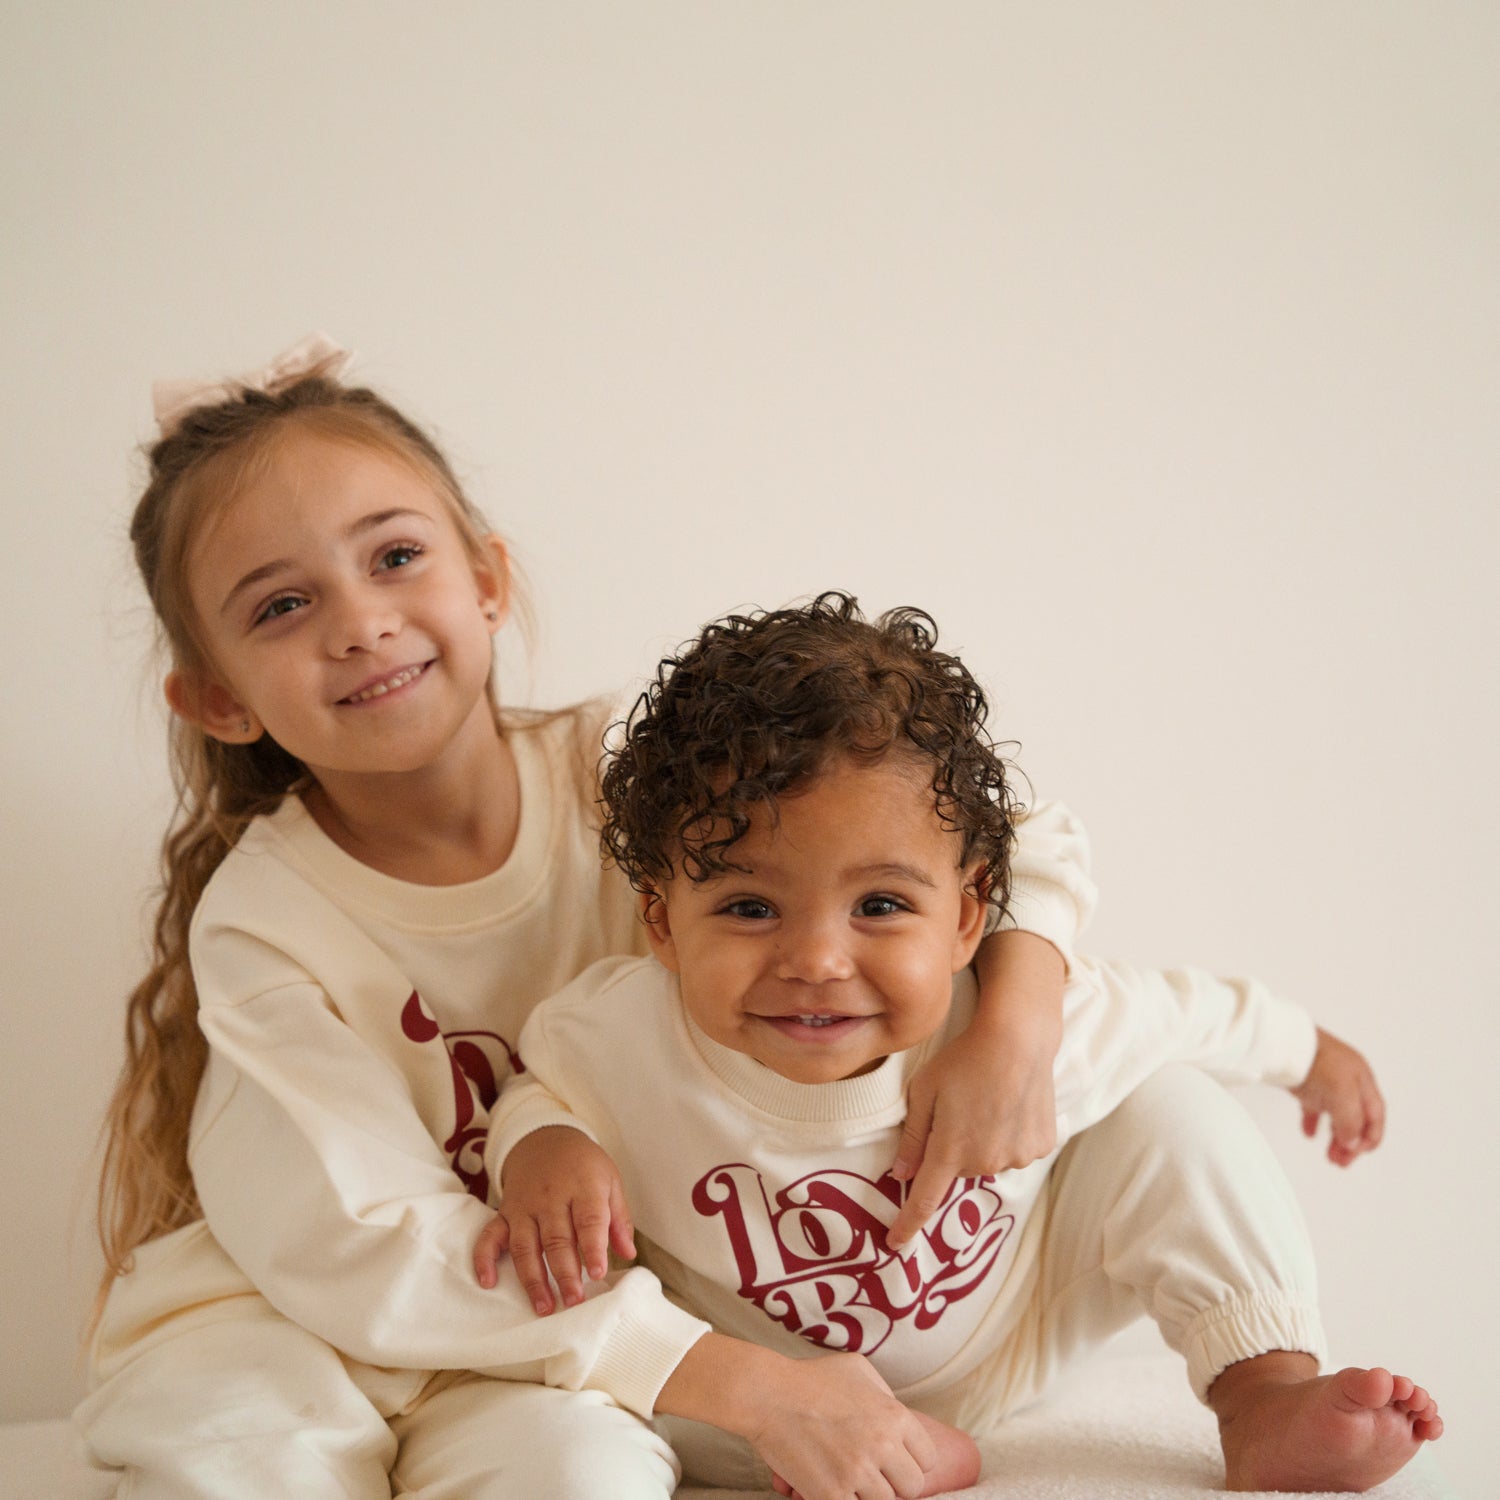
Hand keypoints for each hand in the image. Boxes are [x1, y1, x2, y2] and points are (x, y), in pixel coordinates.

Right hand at [471, 1127, 634, 1313]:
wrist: (545, 1138)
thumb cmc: (584, 1166)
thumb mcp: (610, 1181)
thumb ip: (619, 1218)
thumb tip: (628, 1253)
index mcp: (583, 1187)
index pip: (588, 1219)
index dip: (593, 1247)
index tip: (598, 1274)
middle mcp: (551, 1197)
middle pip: (556, 1239)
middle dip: (565, 1273)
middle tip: (574, 1301)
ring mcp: (524, 1206)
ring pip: (526, 1245)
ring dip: (533, 1278)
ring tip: (544, 1307)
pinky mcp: (505, 1212)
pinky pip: (490, 1235)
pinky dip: (485, 1258)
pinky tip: (488, 1282)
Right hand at [660, 1335, 942, 1499]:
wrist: (768, 1395)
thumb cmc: (811, 1378)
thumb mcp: (859, 1370)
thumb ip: (886, 1395)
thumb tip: (899, 1418)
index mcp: (894, 1416)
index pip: (928, 1459)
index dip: (912, 1462)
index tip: (895, 1461)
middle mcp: (883, 1445)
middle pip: (912, 1487)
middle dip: (896, 1483)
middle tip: (874, 1475)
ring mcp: (858, 1472)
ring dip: (869, 1494)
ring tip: (852, 1480)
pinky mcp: (832, 1493)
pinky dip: (846, 1499)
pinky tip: (833, 1486)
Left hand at [887, 931, 1063, 1250]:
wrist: (1018, 1039)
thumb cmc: (963, 1059)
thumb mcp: (923, 1091)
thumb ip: (913, 1138)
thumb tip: (900, 1175)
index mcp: (949, 1150)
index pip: (924, 1200)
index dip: (908, 1224)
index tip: (895, 1244)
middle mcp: (984, 1162)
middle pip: (958, 1170)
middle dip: (952, 1148)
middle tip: (958, 1109)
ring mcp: (1016, 1157)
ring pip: (988, 1160)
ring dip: (982, 1141)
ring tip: (987, 1101)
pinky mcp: (1040, 1146)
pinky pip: (1015, 1151)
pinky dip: (1008, 1135)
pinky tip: (1009, 1105)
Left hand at [1291, 1028, 1384, 1165]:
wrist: (1281, 1040)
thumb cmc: (1315, 1059)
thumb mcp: (1342, 1093)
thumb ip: (1350, 1120)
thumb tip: (1351, 1143)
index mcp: (1362, 1079)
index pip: (1375, 1114)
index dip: (1371, 1136)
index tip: (1360, 1153)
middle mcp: (1347, 1080)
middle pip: (1357, 1118)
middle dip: (1352, 1143)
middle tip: (1342, 1163)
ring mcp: (1326, 1080)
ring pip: (1337, 1115)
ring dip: (1336, 1137)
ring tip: (1330, 1157)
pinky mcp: (1305, 1082)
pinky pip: (1314, 1107)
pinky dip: (1313, 1122)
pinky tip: (1308, 1133)